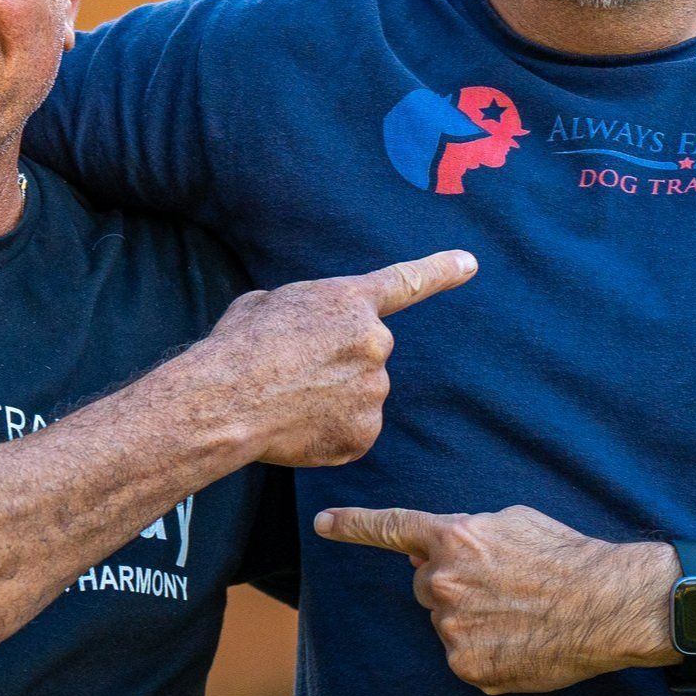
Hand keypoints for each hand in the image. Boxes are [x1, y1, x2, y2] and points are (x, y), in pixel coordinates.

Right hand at [198, 251, 475, 467]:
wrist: (225, 401)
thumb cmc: (236, 347)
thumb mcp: (265, 304)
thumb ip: (304, 311)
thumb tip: (302, 330)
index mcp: (350, 301)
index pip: (406, 282)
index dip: (440, 271)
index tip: (470, 263)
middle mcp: (374, 343)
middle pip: (366, 352)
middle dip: (338, 361)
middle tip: (293, 371)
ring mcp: (374, 390)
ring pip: (359, 393)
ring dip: (332, 397)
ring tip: (288, 399)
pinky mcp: (365, 433)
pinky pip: (353, 430)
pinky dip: (329, 431)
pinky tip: (297, 426)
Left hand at [314, 503, 674, 692]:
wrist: (606, 604)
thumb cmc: (564, 555)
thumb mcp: (511, 522)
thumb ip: (464, 533)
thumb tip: (428, 551)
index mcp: (452, 538)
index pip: (390, 528)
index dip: (352, 525)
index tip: (322, 523)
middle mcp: (442, 582)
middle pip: (423, 585)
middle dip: (449, 585)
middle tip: (499, 587)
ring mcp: (451, 628)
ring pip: (444, 623)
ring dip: (470, 620)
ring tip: (519, 613)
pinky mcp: (467, 667)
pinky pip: (463, 657)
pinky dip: (486, 652)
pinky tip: (520, 641)